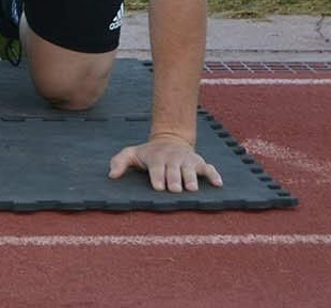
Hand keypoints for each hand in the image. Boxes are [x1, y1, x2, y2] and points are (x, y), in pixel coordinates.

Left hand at [108, 133, 222, 192]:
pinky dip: (214, 175)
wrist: (168, 140)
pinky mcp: (199, 162)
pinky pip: (208, 168)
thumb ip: (119, 162)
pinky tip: (218, 184)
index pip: (157, 168)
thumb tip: (111, 175)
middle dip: (175, 179)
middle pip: (174, 170)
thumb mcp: (131, 154)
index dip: (158, 177)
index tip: (159, 187)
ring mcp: (187, 160)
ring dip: (191, 178)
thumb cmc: (148, 154)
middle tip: (176, 190)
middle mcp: (173, 159)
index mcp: (156, 158)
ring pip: (190, 169)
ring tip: (192, 189)